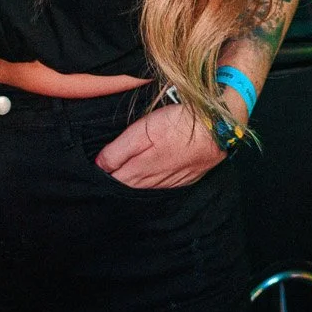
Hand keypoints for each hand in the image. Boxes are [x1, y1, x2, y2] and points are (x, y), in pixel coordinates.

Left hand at [94, 102, 227, 188]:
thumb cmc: (179, 125)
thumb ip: (118, 151)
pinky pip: (161, 185)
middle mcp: (154, 182)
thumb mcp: (142, 131)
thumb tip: (99, 166)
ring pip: (144, 187)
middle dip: (115, 179)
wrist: (218, 129)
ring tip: (122, 171)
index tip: (94, 166)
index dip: (102, 173)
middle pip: (127, 186)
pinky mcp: (184, 178)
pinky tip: (149, 173)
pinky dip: (151, 180)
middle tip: (105, 168)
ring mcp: (171, 182)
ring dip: (133, 180)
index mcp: (140, 172)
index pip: (112, 180)